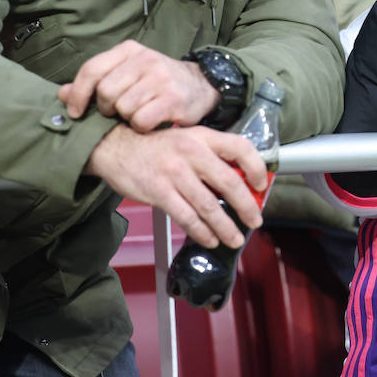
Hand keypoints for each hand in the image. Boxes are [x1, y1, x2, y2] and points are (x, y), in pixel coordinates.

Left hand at [57, 40, 218, 131]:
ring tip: (138, 114)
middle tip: (118, 112)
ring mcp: (160, 78)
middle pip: (105, 92)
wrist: (202, 85)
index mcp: (129, 50)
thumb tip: (62, 94)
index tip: (76, 112)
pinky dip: (141, 126)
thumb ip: (95, 83)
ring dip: (126, 118)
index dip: (78, 94)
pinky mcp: (173, 98)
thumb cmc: (158, 82)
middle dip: (107, 109)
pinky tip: (150, 121)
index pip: (92, 69)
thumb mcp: (127, 74)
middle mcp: (145, 60)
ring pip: (123, 108)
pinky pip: (141, 120)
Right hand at [85, 124, 265, 248]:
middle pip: (229, 182)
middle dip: (246, 206)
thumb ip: (210, 155)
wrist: (114, 147)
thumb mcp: (186, 139)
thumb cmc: (155, 146)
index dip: (256, 167)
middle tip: (255, 221)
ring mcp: (174, 173)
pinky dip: (201, 231)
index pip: (239, 147)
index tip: (261, 185)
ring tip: (234, 238)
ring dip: (225, 226)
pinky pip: (186, 217)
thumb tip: (239, 180)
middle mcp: (191, 152)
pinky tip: (209, 239)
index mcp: (202, 137)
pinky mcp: (158, 191)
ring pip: (209, 205)